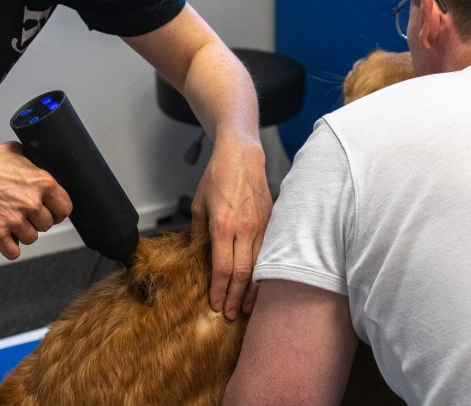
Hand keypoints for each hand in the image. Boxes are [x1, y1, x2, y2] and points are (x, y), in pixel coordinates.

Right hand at [0, 141, 72, 259]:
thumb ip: (33, 162)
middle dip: (36, 221)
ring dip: (22, 233)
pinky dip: (9, 247)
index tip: (51, 213)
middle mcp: (30, 201)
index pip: (65, 207)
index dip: (57, 212)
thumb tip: (44, 164)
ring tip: (10, 222)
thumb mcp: (15, 152)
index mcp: (41, 182)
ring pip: (31, 238)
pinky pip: (13, 252)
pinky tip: (4, 236)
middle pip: (47, 225)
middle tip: (23, 214)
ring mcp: (13, 218)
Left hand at [191, 137, 271, 320]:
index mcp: (223, 226)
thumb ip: (199, 232)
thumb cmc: (217, 177)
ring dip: (253, 291)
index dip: (220, 290)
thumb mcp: (198, 204)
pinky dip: (264, 273)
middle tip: (231, 315)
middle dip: (236, 298)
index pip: (223, 268)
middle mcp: (244, 229)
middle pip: (243, 273)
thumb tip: (200, 253)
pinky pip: (268, 254)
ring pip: (259, 267)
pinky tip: (260, 285)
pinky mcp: (272, 223)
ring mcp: (261, 226)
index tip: (216, 304)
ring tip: (246, 308)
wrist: (242, 156)